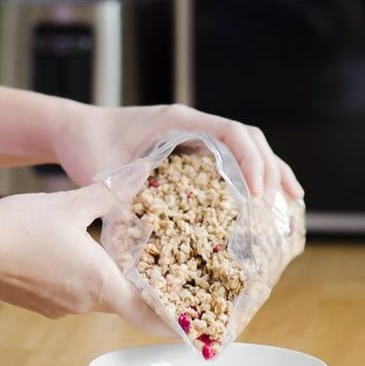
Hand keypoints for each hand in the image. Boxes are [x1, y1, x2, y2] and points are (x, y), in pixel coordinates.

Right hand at [0, 185, 171, 336]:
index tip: (191, 324)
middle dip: (143, 292)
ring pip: (98, 297)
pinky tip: (77, 256)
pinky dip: (84, 281)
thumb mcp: (71, 203)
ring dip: (111, 282)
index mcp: (99, 283)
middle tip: (163, 273)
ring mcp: (60, 307)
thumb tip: (140, 172)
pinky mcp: (41, 303)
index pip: (146, 315)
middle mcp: (83, 303)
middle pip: (125, 304)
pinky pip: (74, 295)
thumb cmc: (19, 227)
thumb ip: (110, 193)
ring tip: (121, 258)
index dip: (170, 322)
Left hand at [53, 103, 303, 200]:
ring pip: (244, 147)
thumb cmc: (87, 147)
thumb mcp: (102, 174)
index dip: (251, 160)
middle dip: (270, 168)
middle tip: (283, 204)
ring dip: (269, 170)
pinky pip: (229, 158)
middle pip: (247, 138)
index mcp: (177, 121)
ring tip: (290, 201)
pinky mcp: (189, 150)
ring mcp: (193, 135)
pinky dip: (250, 175)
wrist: (73, 131)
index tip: (258, 193)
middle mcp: (191, 124)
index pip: (230, 132)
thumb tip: (137, 244)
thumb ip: (118, 200)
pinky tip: (262, 201)